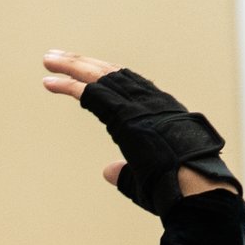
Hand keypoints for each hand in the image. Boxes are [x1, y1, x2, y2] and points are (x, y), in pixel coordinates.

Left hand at [42, 52, 240, 209]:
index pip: (127, 88)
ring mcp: (140, 106)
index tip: (80, 74)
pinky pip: (93, 94)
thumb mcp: (145, 176)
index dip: (102, 79)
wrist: (195, 186)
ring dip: (72, 66)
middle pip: (111, 74)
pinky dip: (69, 86)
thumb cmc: (177, 187)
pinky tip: (49, 82)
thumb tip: (109, 172)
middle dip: (82, 64)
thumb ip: (125, 171)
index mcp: (159, 113)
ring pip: (101, 76)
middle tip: (55, 57)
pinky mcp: (126, 114)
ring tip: (48, 59)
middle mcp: (151, 102)